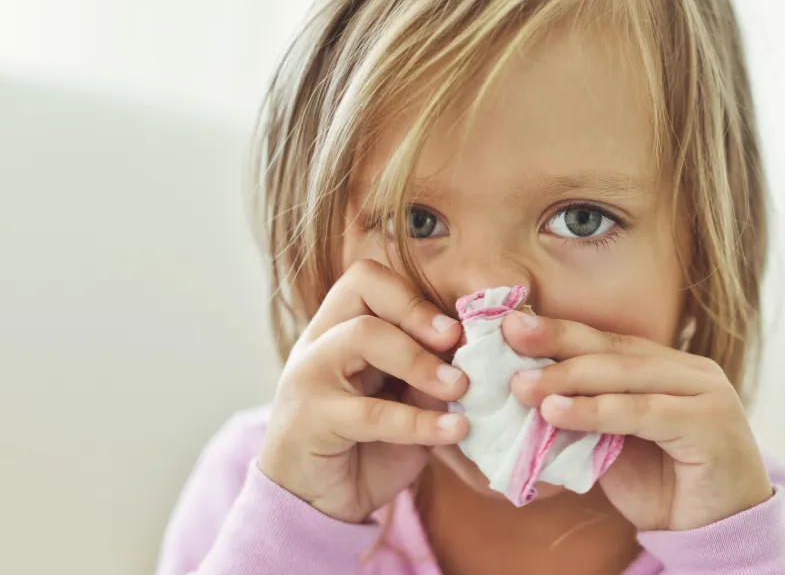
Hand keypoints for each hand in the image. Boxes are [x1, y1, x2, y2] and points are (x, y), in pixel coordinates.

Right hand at [259, 259, 468, 523]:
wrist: (317, 504)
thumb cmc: (366, 447)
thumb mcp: (404, 401)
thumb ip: (427, 374)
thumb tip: (476, 352)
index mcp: (339, 329)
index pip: (366, 279)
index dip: (411, 296)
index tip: (454, 329)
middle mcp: (318, 343)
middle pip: (362, 296)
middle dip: (418, 316)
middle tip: (459, 344)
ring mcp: (308, 377)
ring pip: (362, 338)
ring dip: (420, 359)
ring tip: (460, 386)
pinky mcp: (310, 420)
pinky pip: (370, 412)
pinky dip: (420, 421)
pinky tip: (456, 429)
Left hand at [502, 313, 772, 531]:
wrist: (720, 534)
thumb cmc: (666, 489)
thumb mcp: (615, 447)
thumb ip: (585, 417)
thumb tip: (526, 395)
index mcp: (671, 368)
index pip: (609, 342)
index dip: (560, 331)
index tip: (511, 323)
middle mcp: (692, 372)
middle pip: (615, 349)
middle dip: (558, 340)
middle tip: (508, 335)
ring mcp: (707, 394)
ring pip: (626, 375)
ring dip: (568, 378)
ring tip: (522, 385)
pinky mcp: (711, 424)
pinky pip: (642, 412)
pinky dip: (596, 410)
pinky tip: (557, 412)